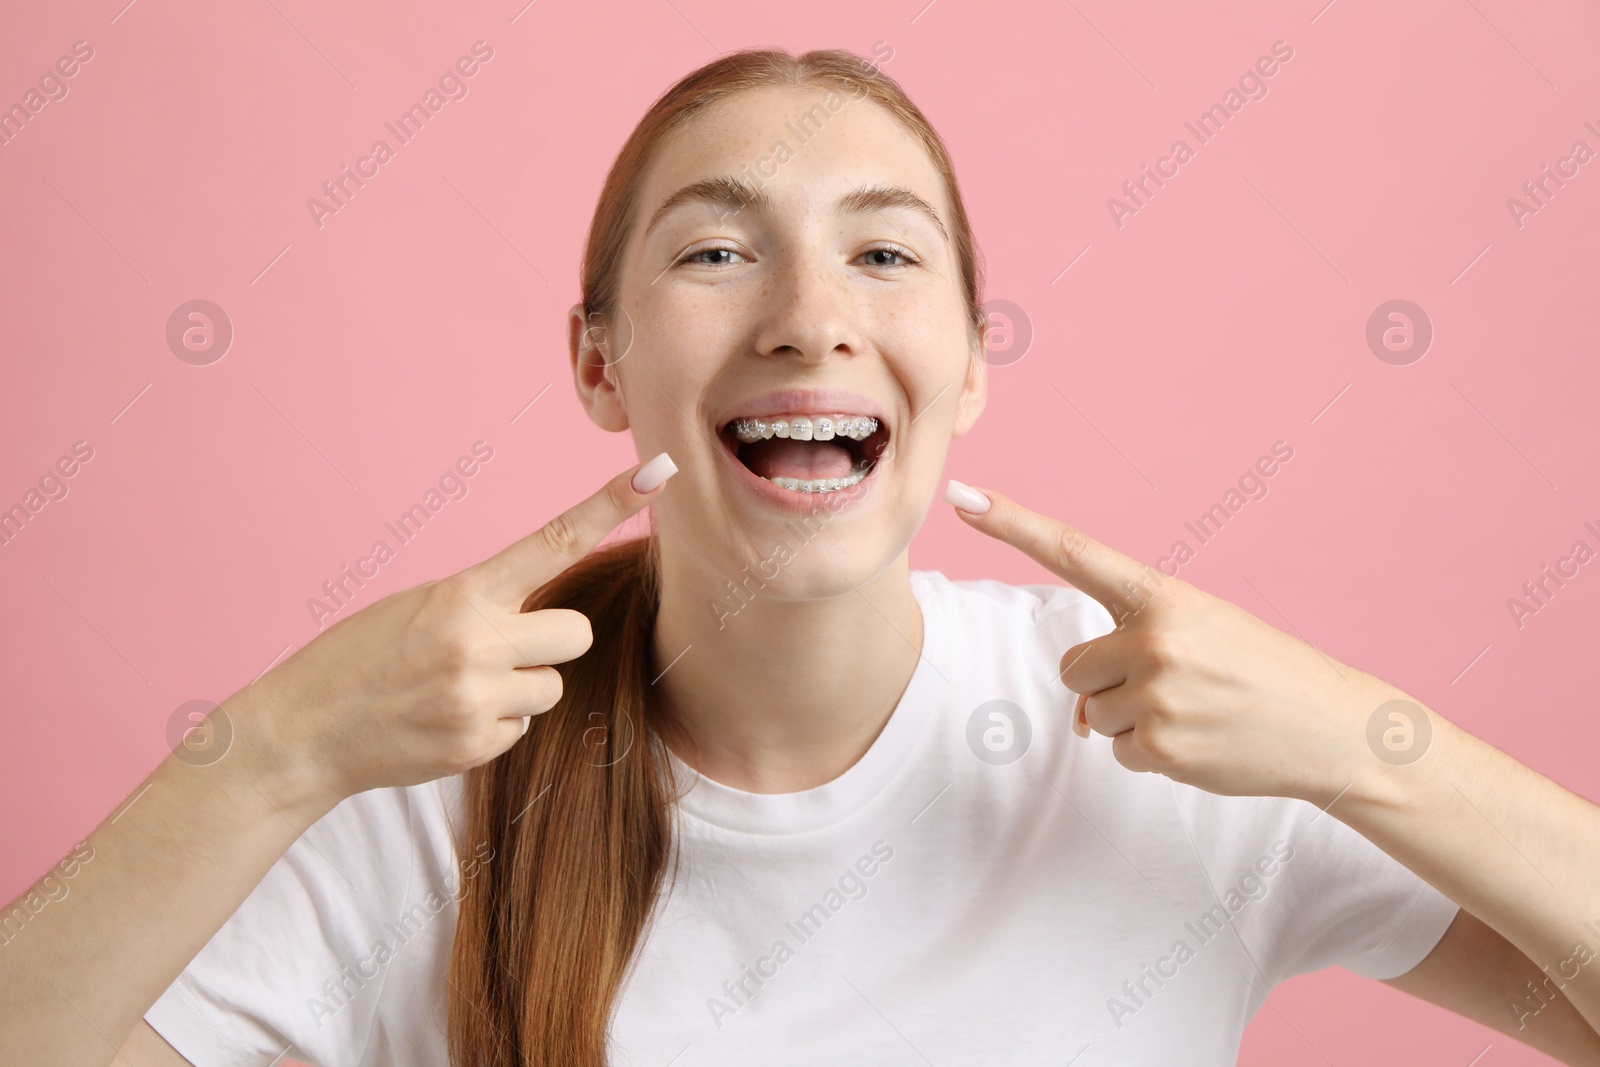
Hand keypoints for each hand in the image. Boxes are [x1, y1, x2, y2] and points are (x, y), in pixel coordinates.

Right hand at [231, 454, 677, 809]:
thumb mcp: (419, 607)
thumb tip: (547, 619)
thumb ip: (484, 602)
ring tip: (461, 687)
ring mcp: (478, 699)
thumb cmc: (363, 658)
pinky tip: (446, 719)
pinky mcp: (477, 745)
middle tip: (501, 647)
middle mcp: (477, 643)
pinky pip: (522, 726)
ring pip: (553, 685)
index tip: (655, 473)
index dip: (607, 507)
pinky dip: (494, 723)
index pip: (552, 541)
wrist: (304, 732)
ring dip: (522, 687)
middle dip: (549, 642)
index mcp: (462, 593)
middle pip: (576, 634)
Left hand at [946, 480, 1398, 802]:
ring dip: (1130, 721)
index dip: (1013, 524)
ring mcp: (1156, 694)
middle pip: (1072, 667)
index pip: (1074, 551)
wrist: (1334, 728)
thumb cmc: (1258, 674)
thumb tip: (1080, 716)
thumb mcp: (1200, 635)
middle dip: (1107, 683)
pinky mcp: (1160, 746)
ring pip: (1091, 714)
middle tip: (1175, 687)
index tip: (962, 495)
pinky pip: (1116, 752)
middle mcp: (1153, 637)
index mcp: (1163, 596)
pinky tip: (1198, 743)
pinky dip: (1148, 755)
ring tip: (1194, 714)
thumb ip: (1129, 652)